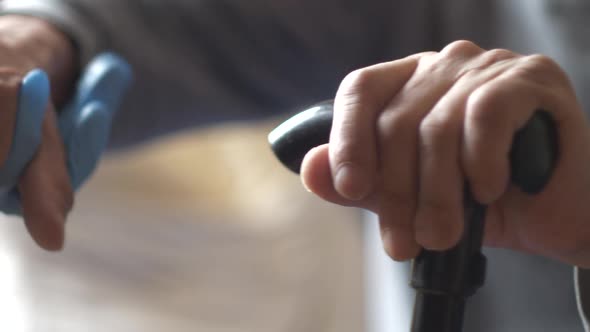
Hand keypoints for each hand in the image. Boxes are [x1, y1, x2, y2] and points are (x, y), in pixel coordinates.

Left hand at [300, 40, 589, 266]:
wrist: (554, 216)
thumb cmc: (481, 204)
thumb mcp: (412, 201)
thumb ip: (363, 185)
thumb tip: (311, 168)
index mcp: (411, 85)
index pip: (361, 89)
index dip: (348, 139)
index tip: (351, 188)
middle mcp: (444, 67)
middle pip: (397, 120)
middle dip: (396, 193)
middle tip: (402, 243)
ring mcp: (487, 67)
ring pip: (437, 126)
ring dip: (437, 194)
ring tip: (442, 234)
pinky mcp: (530, 78)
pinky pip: (485, 116)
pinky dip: (481, 164)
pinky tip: (488, 190)